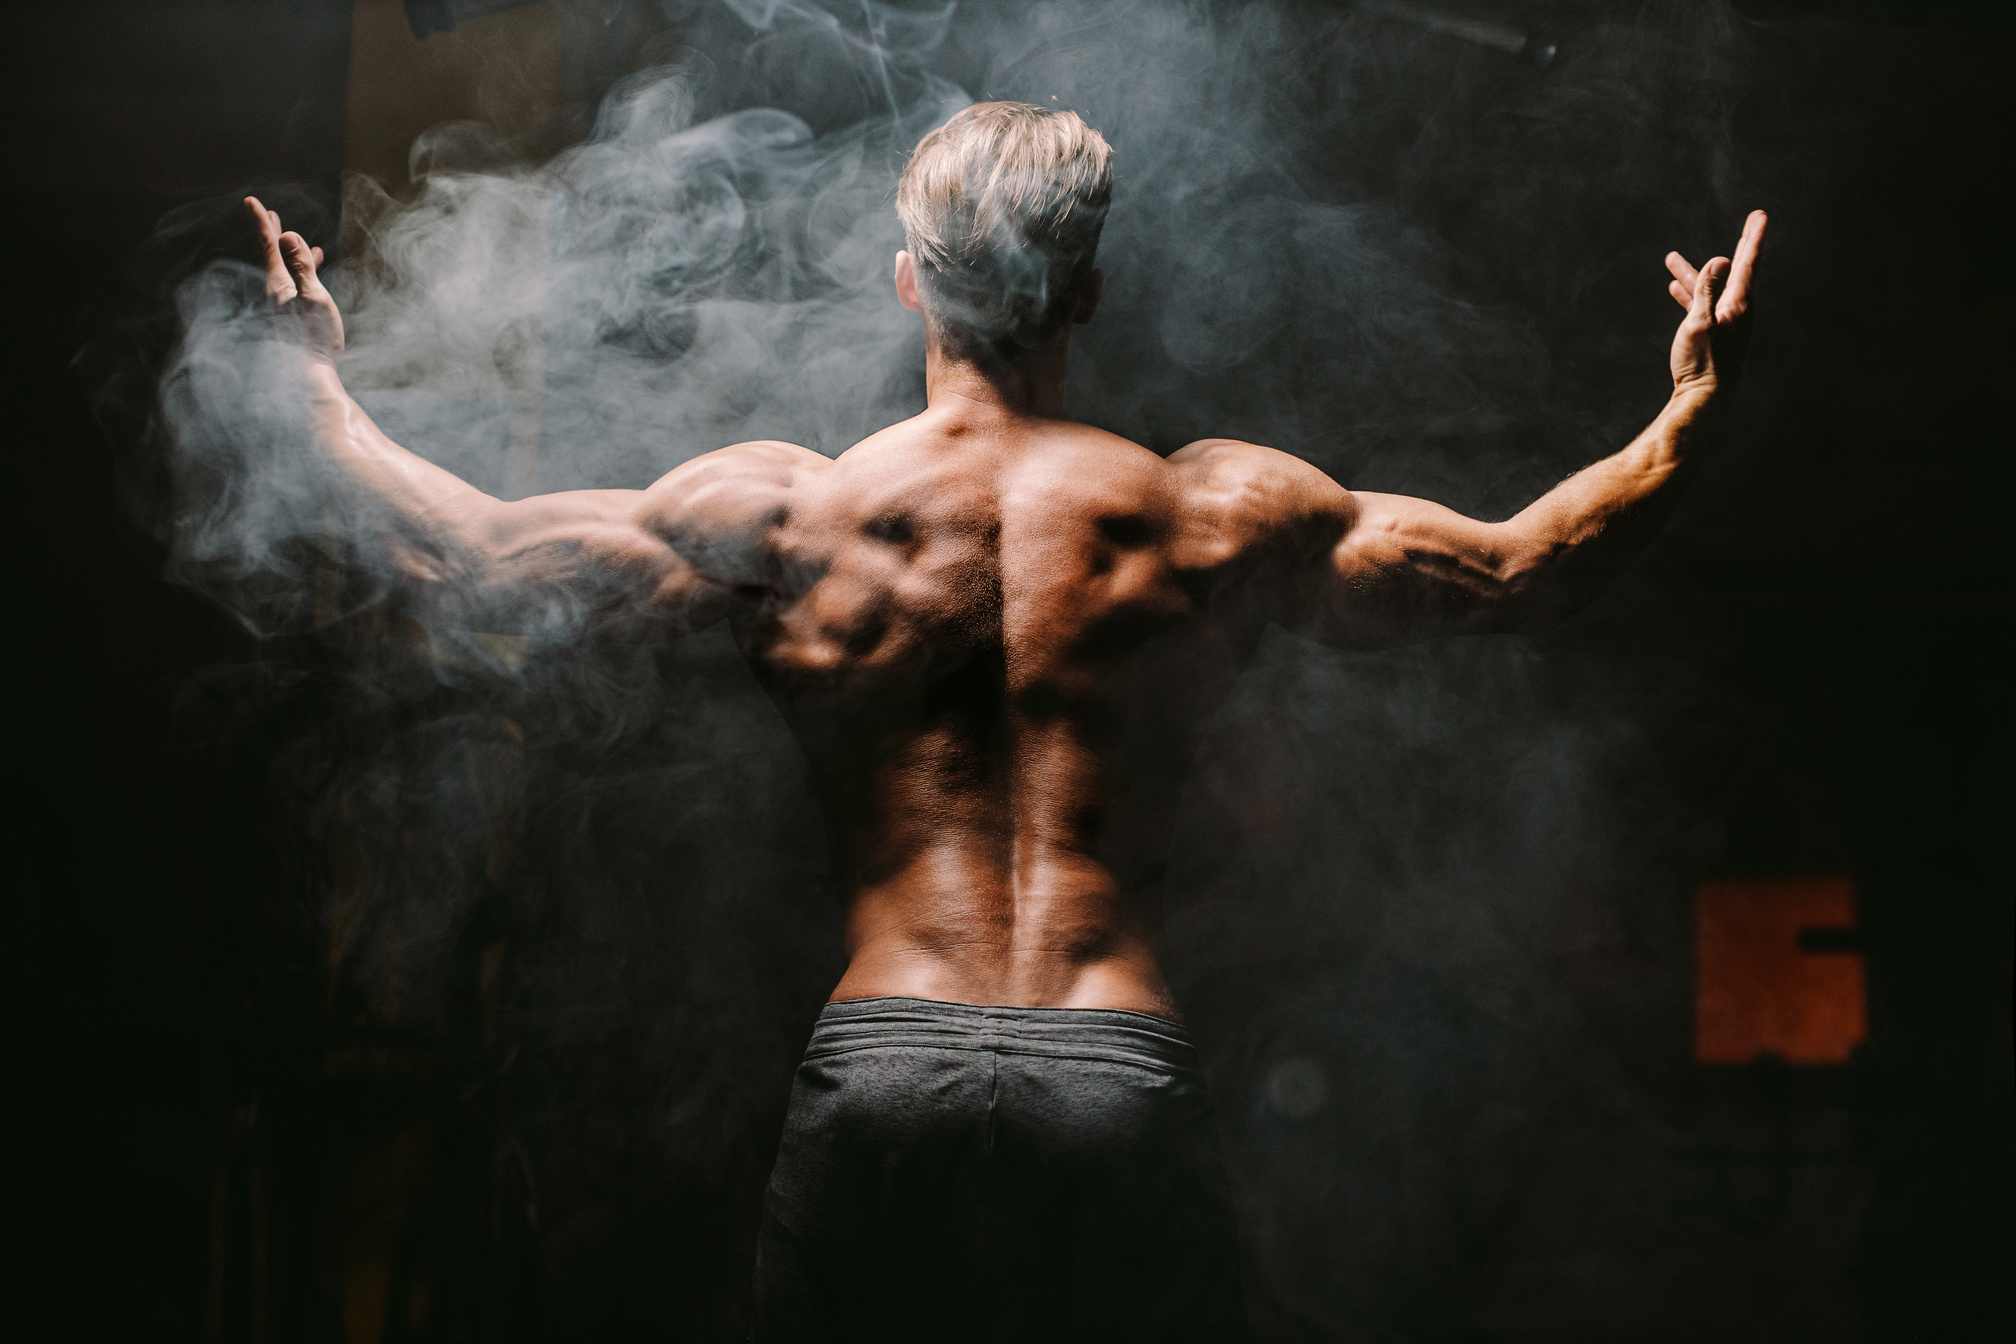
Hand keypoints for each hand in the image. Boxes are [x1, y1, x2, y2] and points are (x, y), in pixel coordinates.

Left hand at [245, 195, 343, 362]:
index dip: (261, 221)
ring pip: (283, 269)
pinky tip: (310, 275)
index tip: (251, 201)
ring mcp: (279, 306)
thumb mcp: (313, 298)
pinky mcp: (288, 318)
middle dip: (270, 234)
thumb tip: (288, 235)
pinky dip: (300, 272)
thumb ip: (302, 266)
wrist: (308, 376)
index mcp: (277, 284)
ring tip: (294, 239)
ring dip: (288, 252)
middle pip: (270, 255)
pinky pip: (292, 285)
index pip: (268, 245)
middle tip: (268, 215)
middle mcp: (273, 293)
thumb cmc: (314, 339)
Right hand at [1665, 209, 1765, 395]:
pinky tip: (1675, 289)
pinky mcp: (1713, 335)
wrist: (1703, 399)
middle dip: (1741, 245)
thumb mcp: (1700, 323)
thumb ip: (1707, 290)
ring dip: (1694, 273)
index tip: (1760, 216)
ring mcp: (1725, 322)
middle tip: (1753, 222)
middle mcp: (1736, 310)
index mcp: (1737, 304)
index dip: (1753, 237)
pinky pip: (1702, 306)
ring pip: (1710, 289)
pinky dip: (1690, 294)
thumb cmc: (1702, 363)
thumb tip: (1720, 260)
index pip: (1748, 262)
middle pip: (1737, 270)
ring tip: (1671, 259)